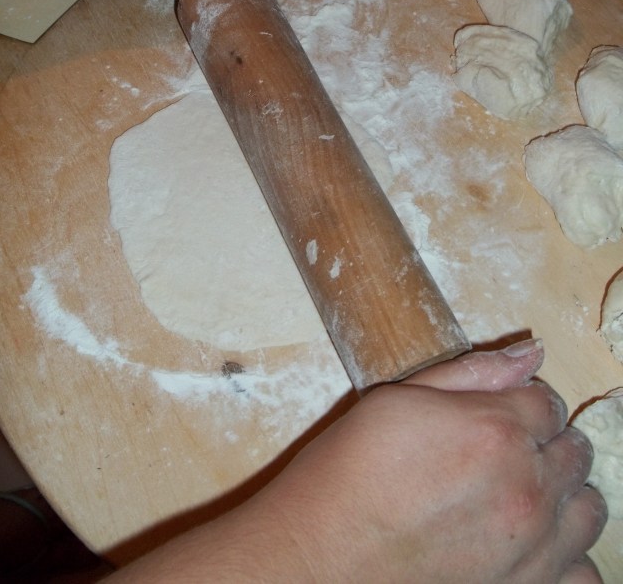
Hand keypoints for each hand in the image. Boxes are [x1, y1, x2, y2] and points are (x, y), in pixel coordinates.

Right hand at [246, 340, 605, 582]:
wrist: (323, 554)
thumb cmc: (350, 471)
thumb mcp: (399, 398)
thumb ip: (471, 373)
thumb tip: (530, 352)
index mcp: (497, 430)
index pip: (547, 399)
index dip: (523, 399)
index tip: (503, 409)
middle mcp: (527, 489)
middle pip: (574, 450)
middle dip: (547, 440)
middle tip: (507, 447)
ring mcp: (533, 547)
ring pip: (590, 508)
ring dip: (565, 492)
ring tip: (525, 490)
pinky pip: (584, 572)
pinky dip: (569, 554)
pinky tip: (534, 541)